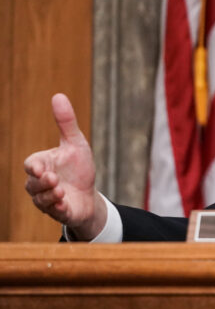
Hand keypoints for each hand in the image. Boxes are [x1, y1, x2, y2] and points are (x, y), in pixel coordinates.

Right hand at [24, 94, 105, 239]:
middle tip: (53, 179)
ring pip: (40, 199)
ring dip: (50, 196)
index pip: (31, 165)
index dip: (34, 167)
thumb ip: (66, 123)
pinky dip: (57, 208)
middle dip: (42, 183)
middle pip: (32, 184)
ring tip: (61, 192)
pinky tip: (64, 204)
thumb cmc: (79, 168)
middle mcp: (39, 184)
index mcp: (42, 165)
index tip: (40, 168)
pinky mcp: (59, 212)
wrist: (89, 195)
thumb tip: (58, 95)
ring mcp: (47, 200)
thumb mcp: (76, 144)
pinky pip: (53, 212)